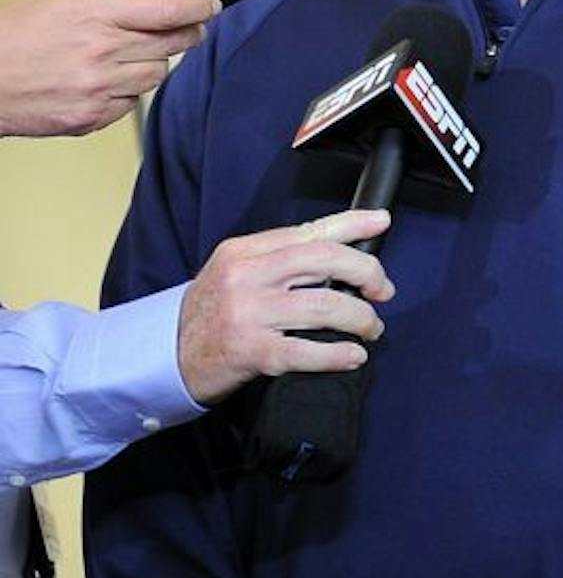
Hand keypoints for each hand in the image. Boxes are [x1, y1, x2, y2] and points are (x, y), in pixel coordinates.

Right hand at [0, 0, 216, 136]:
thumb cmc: (13, 35)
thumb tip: (152, 3)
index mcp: (97, 16)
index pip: (171, 10)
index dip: (200, 8)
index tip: (211, 7)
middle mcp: (103, 52)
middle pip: (175, 44)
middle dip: (186, 34)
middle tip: (187, 29)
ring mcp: (99, 88)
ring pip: (157, 75)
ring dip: (150, 64)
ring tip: (122, 56)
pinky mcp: (92, 117)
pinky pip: (131, 102)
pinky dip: (124, 91)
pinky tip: (100, 81)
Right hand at [178, 211, 395, 404]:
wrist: (165, 356)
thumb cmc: (211, 313)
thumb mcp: (237, 272)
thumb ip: (280, 259)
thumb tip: (341, 249)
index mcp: (244, 251)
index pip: (308, 231)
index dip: (351, 224)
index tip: (381, 222)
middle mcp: (246, 276)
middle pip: (325, 261)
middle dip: (366, 272)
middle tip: (382, 290)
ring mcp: (248, 314)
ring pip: (325, 305)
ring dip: (361, 318)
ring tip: (370, 327)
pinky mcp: (250, 351)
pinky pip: (307, 350)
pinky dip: (339, 354)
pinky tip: (353, 355)